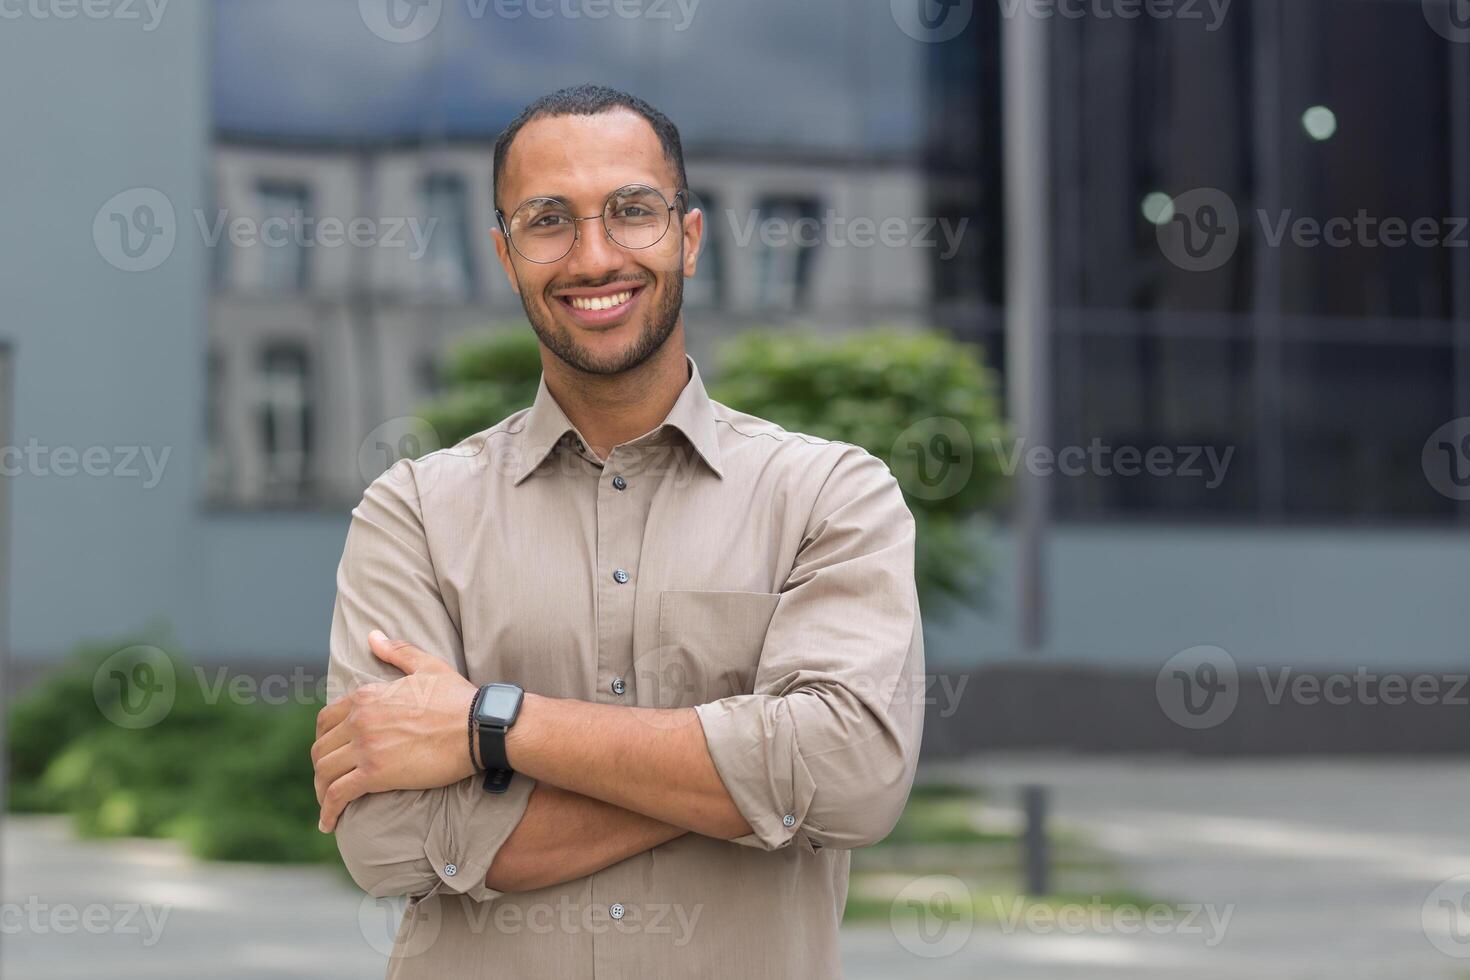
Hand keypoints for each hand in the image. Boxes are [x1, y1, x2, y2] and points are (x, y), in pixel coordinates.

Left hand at [312, 629, 478, 832]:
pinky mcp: (375, 774)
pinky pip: (338, 795)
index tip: (332, 753)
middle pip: (321, 748)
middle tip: (330, 782)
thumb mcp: (427, 667)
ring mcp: (366, 747)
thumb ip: (397, 652)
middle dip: (322, 767)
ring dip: (322, 791)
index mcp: (367, 696)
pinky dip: (328, 811)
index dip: (325, 739)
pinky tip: (328, 824)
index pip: (327, 720)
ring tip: (329, 804)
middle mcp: (360, 720)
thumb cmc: (459, 698)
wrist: (479, 727)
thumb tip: (372, 635)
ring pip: (324, 772)